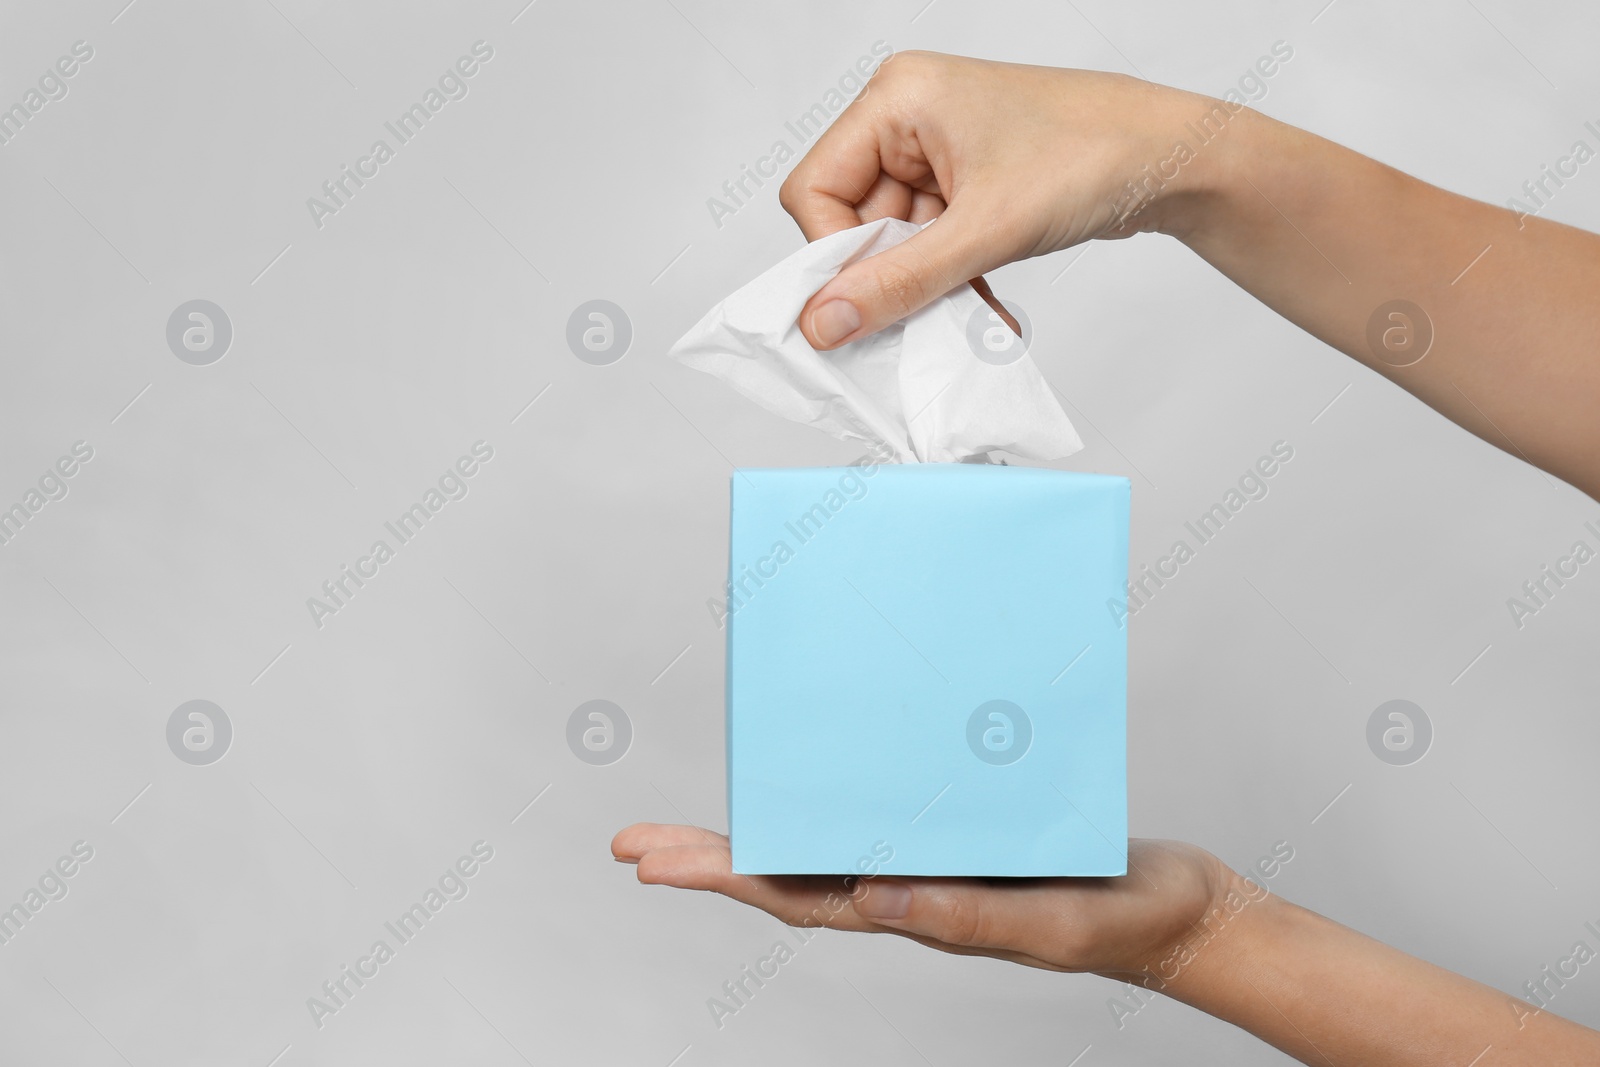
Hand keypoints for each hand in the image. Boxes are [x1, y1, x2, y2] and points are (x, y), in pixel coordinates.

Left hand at [612, 822, 1239, 979]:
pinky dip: (841, 784)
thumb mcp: (1046, 925)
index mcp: (912, 911)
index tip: (652, 859)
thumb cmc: (1120, 923)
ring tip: (701, 810)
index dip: (721, 876)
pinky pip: (887, 800)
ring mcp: (932, 853)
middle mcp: (908, 882)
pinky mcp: (963, 821)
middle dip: (711, 854)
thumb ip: (965, 917)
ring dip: (763, 820)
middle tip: (632, 841)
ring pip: (830, 834)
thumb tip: (868, 901)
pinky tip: (825, 763)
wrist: (1181, 909)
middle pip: (790, 868)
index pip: (795, 895)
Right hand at [780, 51, 1222, 349]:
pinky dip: (948, 283)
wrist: (1176, 160)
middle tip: (918, 319)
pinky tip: (982, 308)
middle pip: (852, 220)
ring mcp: (937, 154)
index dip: (832, 253)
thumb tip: (825, 322)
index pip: (815, 188)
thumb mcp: (985, 230)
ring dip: (924, 288)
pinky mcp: (965, 186)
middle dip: (888, 275)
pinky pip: (928, 248)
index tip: (860, 306)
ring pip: (893, 243)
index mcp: (897, 98)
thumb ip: (899, 281)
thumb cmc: (1095, 155)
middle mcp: (908, 119)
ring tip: (967, 314)